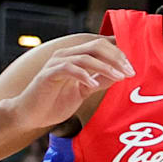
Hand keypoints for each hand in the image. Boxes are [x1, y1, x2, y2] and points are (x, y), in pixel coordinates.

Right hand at [12, 37, 134, 128]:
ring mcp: (56, 63)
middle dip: (116, 58)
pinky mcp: (48, 74)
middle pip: (96, 46)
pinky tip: (94, 85)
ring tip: (119, 78)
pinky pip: (68, 68)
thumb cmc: (55, 102)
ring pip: (85, 56)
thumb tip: (121, 75)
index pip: (101, 46)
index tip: (132, 68)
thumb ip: (100, 81)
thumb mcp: (84, 91)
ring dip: (105, 66)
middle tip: (129, 72)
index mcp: (76, 57)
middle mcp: (66, 55)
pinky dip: (84, 75)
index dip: (119, 54)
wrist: (29, 115)